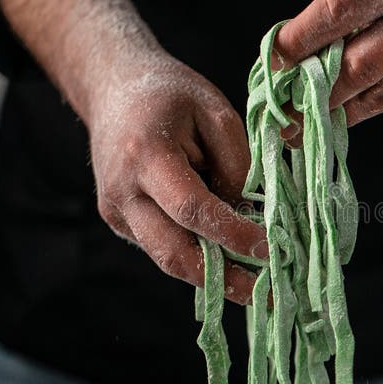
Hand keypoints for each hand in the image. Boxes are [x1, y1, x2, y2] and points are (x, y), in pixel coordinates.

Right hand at [89, 55, 265, 303]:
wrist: (112, 87)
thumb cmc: (169, 93)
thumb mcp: (215, 111)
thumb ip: (236, 164)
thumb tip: (250, 215)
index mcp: (146, 155)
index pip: (192, 210)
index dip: (233, 235)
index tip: (270, 250)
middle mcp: (123, 191)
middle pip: (172, 252)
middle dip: (222, 280)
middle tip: (266, 295)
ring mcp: (115, 211)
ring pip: (167, 258)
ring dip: (212, 275)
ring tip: (255, 285)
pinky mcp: (118, 221)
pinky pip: (162, 246)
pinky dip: (195, 254)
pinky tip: (226, 257)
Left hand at [276, 0, 382, 126]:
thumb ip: (355, 2)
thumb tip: (301, 54)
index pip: (340, 10)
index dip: (301, 40)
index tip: (274, 61)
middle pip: (359, 65)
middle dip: (315, 91)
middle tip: (284, 110)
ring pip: (380, 94)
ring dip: (337, 110)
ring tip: (305, 122)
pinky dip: (373, 104)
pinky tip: (349, 109)